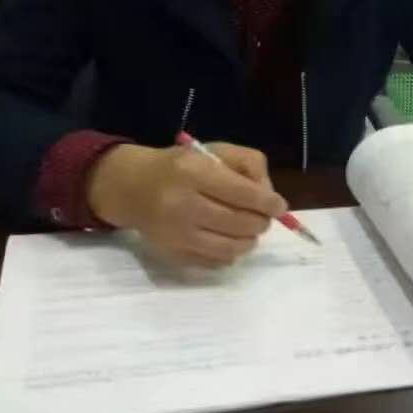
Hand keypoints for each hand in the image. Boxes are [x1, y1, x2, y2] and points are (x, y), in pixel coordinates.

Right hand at [86, 141, 287, 266]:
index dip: (268, 202)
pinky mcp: (173, 255)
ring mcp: (176, 235)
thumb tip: (269, 197)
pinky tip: (227, 240)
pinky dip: (230, 253)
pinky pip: (215, 262)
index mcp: (193, 172)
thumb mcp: (213, 151)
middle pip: (239, 223)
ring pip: (231, 248)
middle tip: (263, 217)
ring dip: (249, 240)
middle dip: (260, 221)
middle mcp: (182, 205)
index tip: (279, 206)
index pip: (242, 193)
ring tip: (249, 230)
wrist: (133, 187)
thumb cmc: (180, 166)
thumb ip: (248, 164)